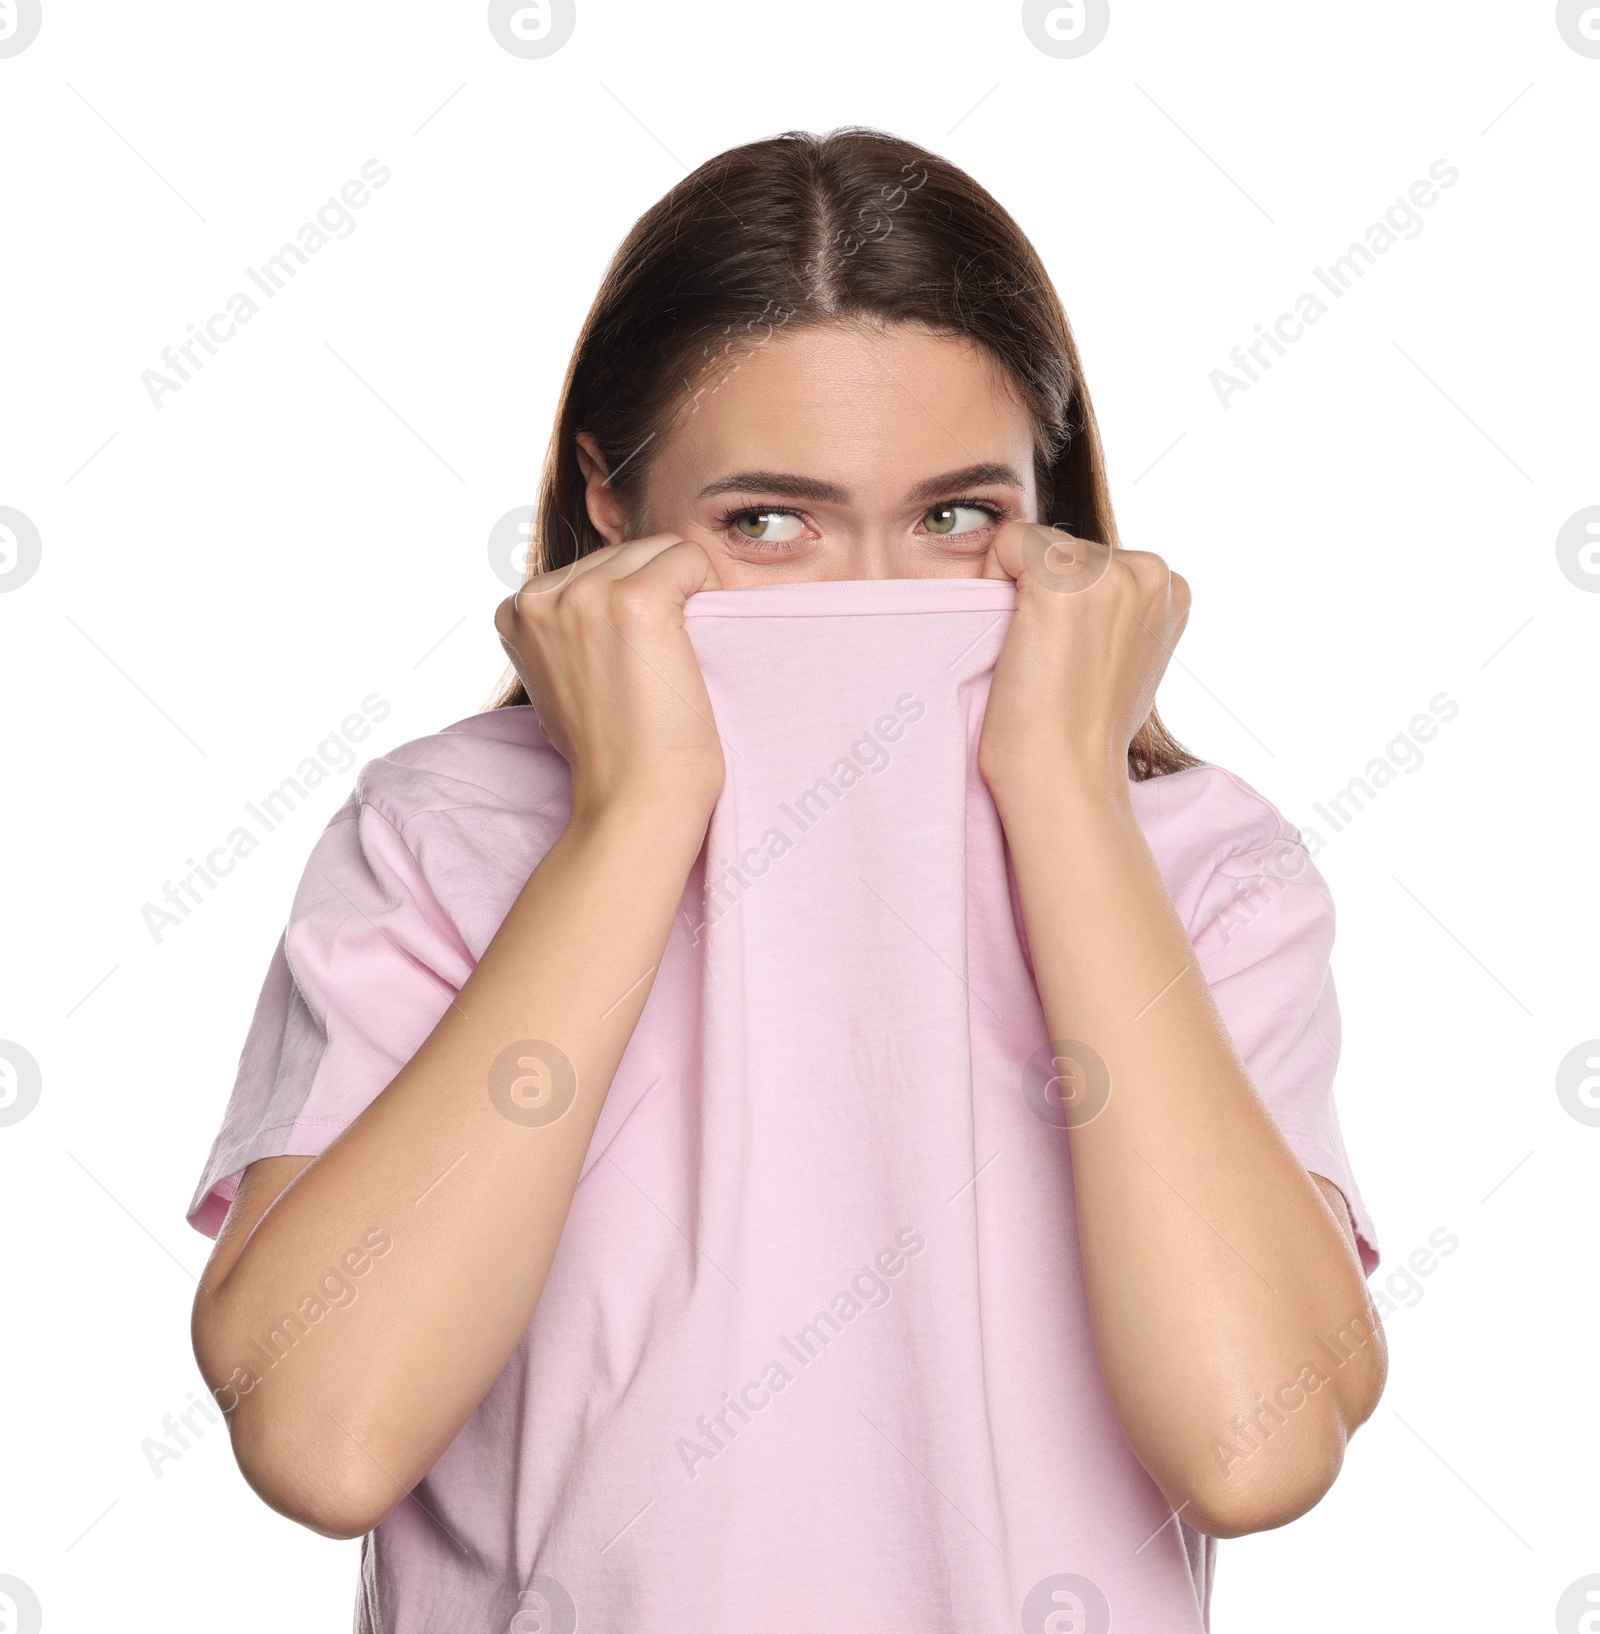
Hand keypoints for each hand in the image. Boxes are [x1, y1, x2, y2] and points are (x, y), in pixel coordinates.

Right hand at [494, 534, 726, 821]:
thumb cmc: (610, 750)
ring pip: (661, 549)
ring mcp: (585, 594)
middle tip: (649, 668)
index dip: (624, 611)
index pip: (594, 566)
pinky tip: (689, 646)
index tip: (620, 669)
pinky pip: (691, 559)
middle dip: (653, 596)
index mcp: (515, 610)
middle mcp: (540, 595)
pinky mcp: (635, 601)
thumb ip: (563, 629)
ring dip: (680, 595)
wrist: (635, 797)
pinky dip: (706, 592)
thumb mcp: (560, 677)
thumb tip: (587, 597)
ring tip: (664, 661)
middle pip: (628, 551)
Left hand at [977, 522, 1189, 799]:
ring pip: (1036, 545)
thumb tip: (1087, 593)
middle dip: (1044, 595)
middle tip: (1054, 662)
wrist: (1062, 774)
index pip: (1093, 560)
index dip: (1064, 605)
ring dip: (1022, 593)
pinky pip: (1005, 543)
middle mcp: (1152, 571)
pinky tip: (1018, 639)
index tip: (1072, 659)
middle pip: (1064, 546)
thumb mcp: (1124, 658)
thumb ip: (1118, 614)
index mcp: (1171, 589)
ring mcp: (1111, 571)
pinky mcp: (1063, 577)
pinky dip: (992, 581)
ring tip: (1041, 655)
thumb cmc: (1082, 730)